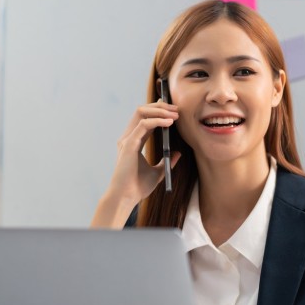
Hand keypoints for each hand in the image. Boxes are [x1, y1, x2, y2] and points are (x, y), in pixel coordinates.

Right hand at [91, 101, 181, 227]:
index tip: (172, 108)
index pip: (144, 118)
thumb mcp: (158, 172)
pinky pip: (143, 125)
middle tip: (176, 109)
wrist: (126, 198)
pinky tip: (169, 123)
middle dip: (160, 106)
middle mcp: (129, 138)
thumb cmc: (137, 187)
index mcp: (133, 142)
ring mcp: (127, 139)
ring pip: (141, 112)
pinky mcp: (129, 144)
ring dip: (159, 110)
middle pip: (142, 111)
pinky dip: (157, 120)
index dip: (157, 110)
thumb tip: (178, 153)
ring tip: (175, 114)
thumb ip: (166, 161)